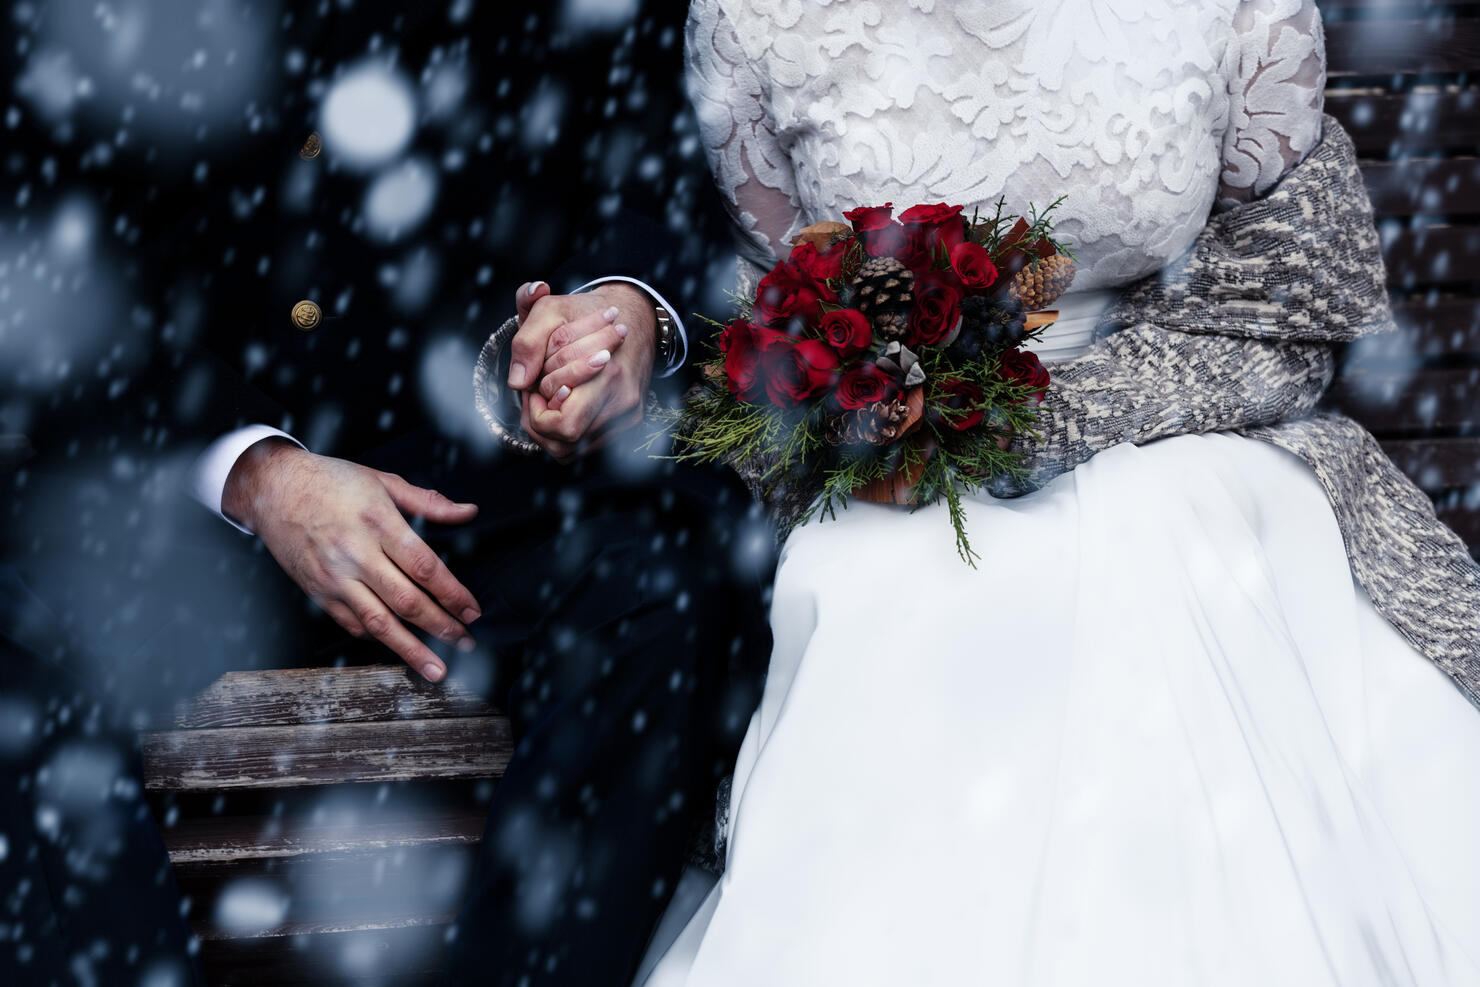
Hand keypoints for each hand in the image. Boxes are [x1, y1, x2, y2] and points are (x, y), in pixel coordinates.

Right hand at [223, 438, 480, 681]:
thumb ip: (428, 502)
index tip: (473, 611)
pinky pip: (351, 623)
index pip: (425, 567)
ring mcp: (334, 577)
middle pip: (407, 602)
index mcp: (378, 523)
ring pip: (378, 622)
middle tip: (466, 642)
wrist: (273, 488)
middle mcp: (356, 554)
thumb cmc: (329, 481)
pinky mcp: (317, 592)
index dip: (453, 594)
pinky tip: (395, 643)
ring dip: (411, 649)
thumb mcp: (383, 481)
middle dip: (442, 627)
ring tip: (435, 668)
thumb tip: (468, 512)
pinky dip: (375, 636)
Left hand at [509, 282, 656, 460]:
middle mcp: (624, 403)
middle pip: (566, 444)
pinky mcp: (629, 423)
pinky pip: (585, 446)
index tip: (536, 385)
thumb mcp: (549, 312)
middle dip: (540, 421)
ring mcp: (629, 416)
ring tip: (549, 399)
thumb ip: (527, 343)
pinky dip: (566, 431)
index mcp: (609, 377)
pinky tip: (562, 406)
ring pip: (573, 450)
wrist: (630, 319)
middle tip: (537, 394)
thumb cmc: (586, 315)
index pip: (563, 425)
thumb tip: (518, 382)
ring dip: (550, 428)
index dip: (537, 409)